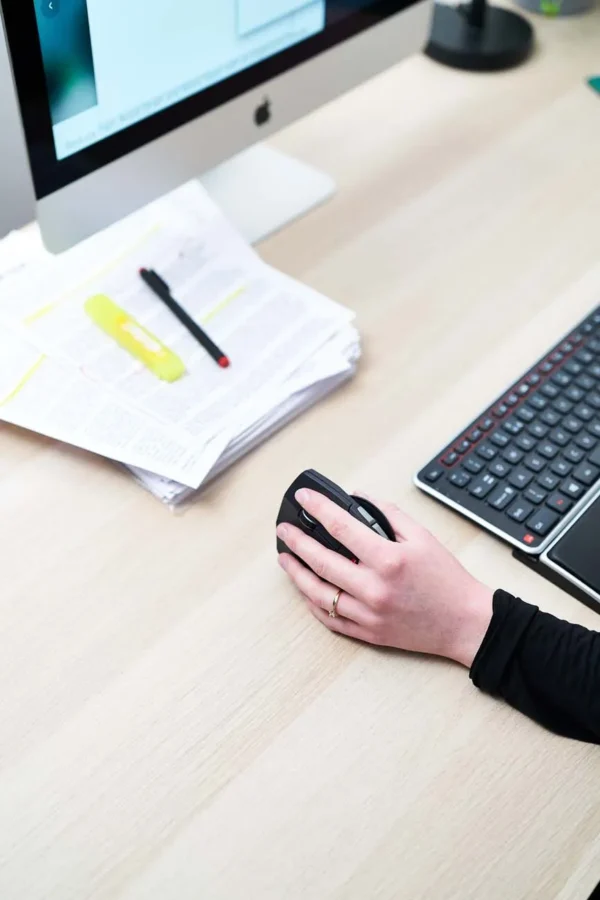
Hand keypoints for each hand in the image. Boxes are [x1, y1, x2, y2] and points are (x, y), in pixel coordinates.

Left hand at [277, 489, 493, 667]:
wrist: (466, 622)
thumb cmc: (446, 578)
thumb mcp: (422, 536)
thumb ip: (387, 514)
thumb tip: (357, 499)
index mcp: (388, 559)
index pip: (341, 527)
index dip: (318, 509)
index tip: (303, 499)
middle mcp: (374, 588)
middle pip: (321, 561)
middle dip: (296, 542)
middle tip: (283, 530)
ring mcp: (368, 614)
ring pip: (318, 593)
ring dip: (296, 573)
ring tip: (286, 558)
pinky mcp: (368, 634)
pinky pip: (330, 619)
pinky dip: (313, 602)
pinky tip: (305, 588)